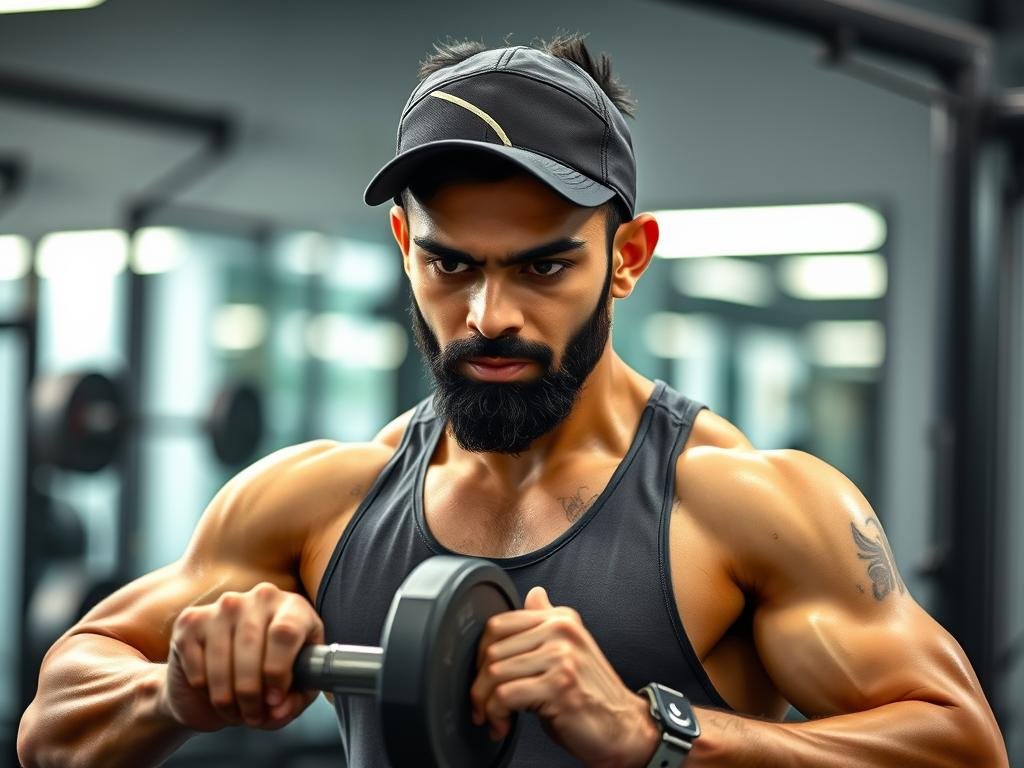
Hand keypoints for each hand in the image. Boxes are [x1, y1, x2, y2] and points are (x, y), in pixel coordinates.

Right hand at [159, 582, 323, 731]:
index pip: (285, 632)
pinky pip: (197, 665)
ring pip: (222, 660)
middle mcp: (260, 597)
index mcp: (293, 607)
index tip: (273, 700)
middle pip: (251, 647)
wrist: (227, 671)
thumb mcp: (293, 690)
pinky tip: (215, 694)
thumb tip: (278, 709)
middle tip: (253, 716)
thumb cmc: (269, 676)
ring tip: (236, 712)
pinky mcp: (191, 621)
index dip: (278, 672)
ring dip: (227, 698)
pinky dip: (205, 690)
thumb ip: (294, 700)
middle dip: (251, 694)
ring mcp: (223, 606)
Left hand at [470, 587, 657, 767]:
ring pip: (494, 673)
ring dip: (485, 704)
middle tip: (482, 706)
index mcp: (561, 620)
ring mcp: (562, 657)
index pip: (499, 624)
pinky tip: (502, 725)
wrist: (623, 728)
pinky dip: (496, 715)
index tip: (482, 678)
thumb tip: (533, 594)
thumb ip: (546, 623)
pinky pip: (505, 696)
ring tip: (493, 718)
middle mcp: (562, 632)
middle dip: (479, 685)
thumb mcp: (569, 650)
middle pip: (492, 650)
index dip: (479, 655)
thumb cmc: (592, 695)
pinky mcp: (559, 685)